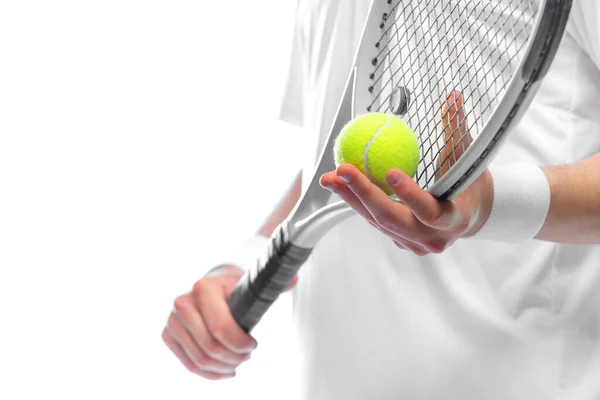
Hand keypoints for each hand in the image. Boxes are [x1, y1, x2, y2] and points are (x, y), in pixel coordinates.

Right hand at [162, 265, 296, 379]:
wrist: (212, 283)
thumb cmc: (233, 285)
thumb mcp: (253, 281)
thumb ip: (273, 282)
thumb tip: (293, 280)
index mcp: (203, 287)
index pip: (221, 328)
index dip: (240, 343)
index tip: (253, 344)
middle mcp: (182, 302)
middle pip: (211, 348)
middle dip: (235, 357)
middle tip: (248, 354)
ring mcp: (172, 320)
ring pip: (200, 360)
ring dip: (224, 367)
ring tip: (238, 361)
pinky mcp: (168, 334)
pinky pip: (189, 364)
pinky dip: (210, 373)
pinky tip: (226, 370)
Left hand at [319, 91, 491, 255]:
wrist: (470, 214)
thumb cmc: (469, 182)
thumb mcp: (466, 157)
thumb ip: (456, 128)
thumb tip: (452, 96)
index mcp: (454, 220)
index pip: (430, 210)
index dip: (410, 194)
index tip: (390, 172)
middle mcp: (432, 237)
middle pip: (392, 219)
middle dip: (363, 194)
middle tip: (343, 170)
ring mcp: (414, 242)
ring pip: (376, 221)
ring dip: (350, 197)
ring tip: (329, 177)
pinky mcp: (399, 240)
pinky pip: (374, 221)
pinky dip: (356, 202)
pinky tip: (339, 185)